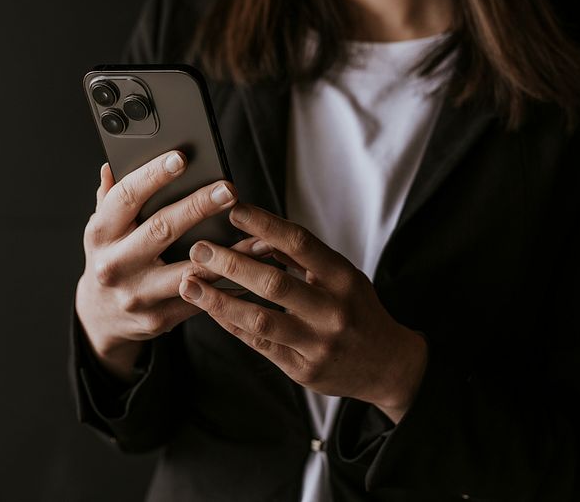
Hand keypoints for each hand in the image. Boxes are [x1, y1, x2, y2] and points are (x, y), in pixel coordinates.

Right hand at [75, 152, 261, 382]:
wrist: (101, 318)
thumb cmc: (111, 259)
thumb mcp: (103, 229)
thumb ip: (111, 197)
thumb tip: (112, 164)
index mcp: (100, 234)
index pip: (125, 198)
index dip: (152, 176)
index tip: (181, 157)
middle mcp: (115, 265)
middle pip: (161, 229)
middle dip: (198, 207)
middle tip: (229, 189)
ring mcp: (137, 294)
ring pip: (190, 271)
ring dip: (230, 254)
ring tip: (261, 237)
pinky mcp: (159, 318)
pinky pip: (202, 299)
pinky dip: (230, 285)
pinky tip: (254, 271)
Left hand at [179, 204, 427, 423]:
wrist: (388, 366)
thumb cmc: (358, 310)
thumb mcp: (343, 276)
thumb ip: (304, 257)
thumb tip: (257, 228)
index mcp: (344, 278)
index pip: (300, 244)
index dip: (265, 224)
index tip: (233, 210)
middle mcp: (333, 311)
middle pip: (275, 283)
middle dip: (231, 264)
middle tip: (199, 248)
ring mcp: (318, 343)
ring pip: (260, 320)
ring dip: (219, 300)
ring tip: (190, 282)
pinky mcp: (303, 369)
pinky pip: (259, 345)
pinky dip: (231, 324)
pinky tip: (210, 308)